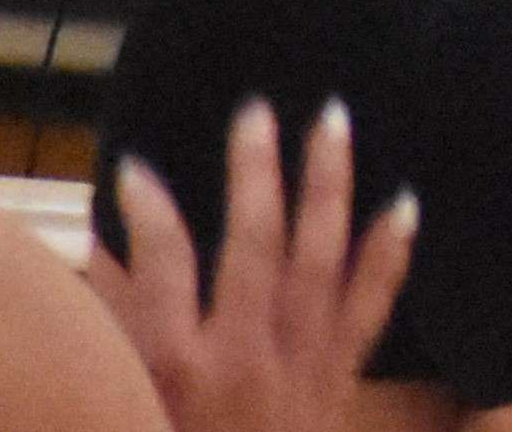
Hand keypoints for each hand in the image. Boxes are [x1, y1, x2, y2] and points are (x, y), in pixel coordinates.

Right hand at [88, 102, 416, 431]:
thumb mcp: (126, 404)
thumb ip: (117, 331)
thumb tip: (105, 253)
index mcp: (178, 366)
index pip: (160, 266)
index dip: (146, 212)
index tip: (135, 167)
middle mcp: (245, 354)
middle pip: (254, 241)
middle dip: (254, 170)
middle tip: (258, 108)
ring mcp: (301, 362)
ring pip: (322, 253)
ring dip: (328, 183)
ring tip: (334, 119)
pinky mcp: (340, 377)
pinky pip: (372, 305)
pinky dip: (391, 251)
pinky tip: (406, 201)